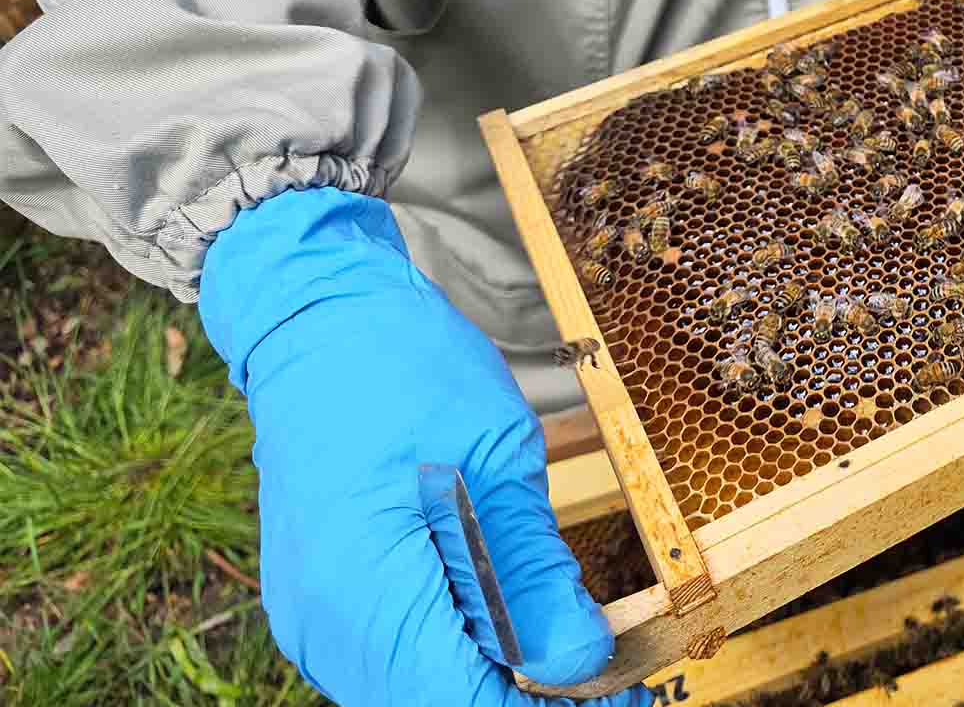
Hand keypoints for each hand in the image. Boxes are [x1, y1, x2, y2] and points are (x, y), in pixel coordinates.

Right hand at [200, 187, 646, 706]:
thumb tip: (582, 660)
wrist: (318, 320)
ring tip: (572, 641)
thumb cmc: (402, 368)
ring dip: (497, 679)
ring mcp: (313, 619)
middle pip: (439, 706)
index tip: (625, 695)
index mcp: (362, 587)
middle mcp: (322, 624)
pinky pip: (398, 658)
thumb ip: (532, 570)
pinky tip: (514, 621)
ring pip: (419, 689)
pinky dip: (460, 652)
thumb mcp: (495, 459)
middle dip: (529, 700)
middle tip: (615, 673)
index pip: (462, 704)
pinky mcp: (322, 604)